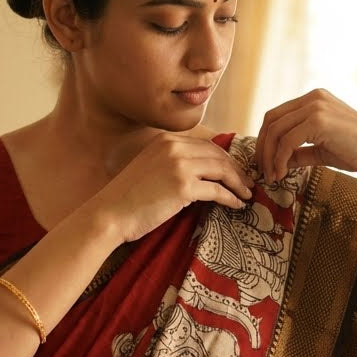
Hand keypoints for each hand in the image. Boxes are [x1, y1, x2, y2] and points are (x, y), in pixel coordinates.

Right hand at [91, 133, 253, 243]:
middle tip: (248, 183)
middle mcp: (174, 148)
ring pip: (221, 170)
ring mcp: (179, 165)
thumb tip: (200, 173)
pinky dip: (231, 198)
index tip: (235, 171)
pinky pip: (217, 190)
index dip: (224, 158)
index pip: (205, 145)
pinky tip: (237, 205)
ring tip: (247, 194)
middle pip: (217, 155)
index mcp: (166, 141)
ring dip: (238, 183)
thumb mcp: (149, 169)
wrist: (109, 214)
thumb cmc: (127, 200)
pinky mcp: (183, 186)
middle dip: (236, 169)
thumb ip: (172, 164)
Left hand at [255, 88, 356, 183]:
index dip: (265, 140)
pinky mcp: (319, 120)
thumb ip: (299, 151)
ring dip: (269, 157)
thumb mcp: (321, 150)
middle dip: (262, 148)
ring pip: (275, 130)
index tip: (265, 163)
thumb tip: (277, 161)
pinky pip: (287, 141)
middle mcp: (313, 97)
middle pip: (271, 120)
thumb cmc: (356, 153)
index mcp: (314, 99)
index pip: (277, 116)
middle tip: (264, 171)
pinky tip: (282, 173)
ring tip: (272, 176)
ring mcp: (316, 106)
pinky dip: (279, 159)